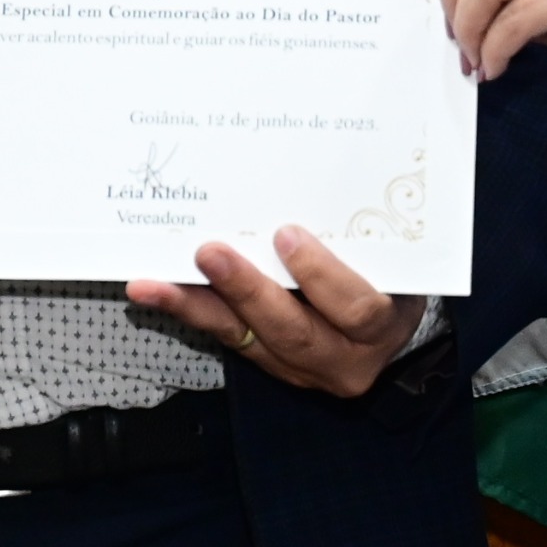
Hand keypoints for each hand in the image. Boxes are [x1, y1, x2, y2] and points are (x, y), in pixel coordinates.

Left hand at [127, 226, 425, 399]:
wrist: (392, 334)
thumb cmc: (391, 278)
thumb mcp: (393, 258)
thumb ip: (359, 235)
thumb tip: (313, 177)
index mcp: (381, 327)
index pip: (355, 308)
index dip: (320, 273)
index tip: (286, 234)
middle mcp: (342, 359)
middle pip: (292, 330)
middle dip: (246, 290)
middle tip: (208, 253)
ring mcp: (302, 369)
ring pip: (246, 339)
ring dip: (196, 306)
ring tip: (152, 285)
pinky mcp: (270, 365)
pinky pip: (227, 337)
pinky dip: (191, 312)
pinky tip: (155, 292)